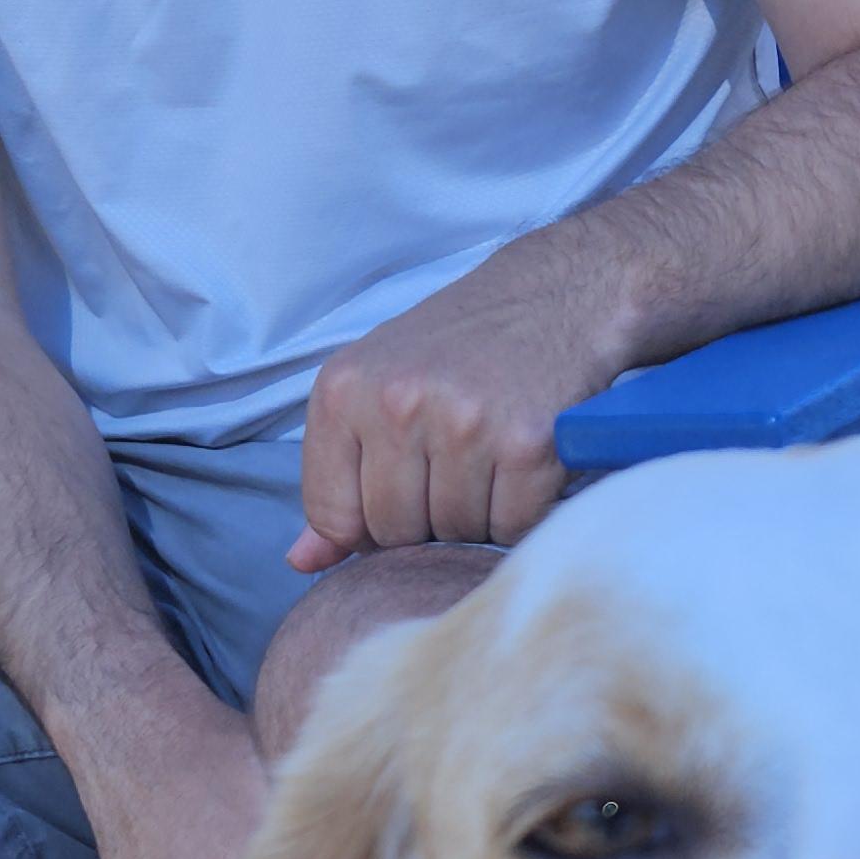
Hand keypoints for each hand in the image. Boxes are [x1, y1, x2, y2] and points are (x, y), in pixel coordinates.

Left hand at [287, 227, 643, 568]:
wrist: (556, 297)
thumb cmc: (459, 347)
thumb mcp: (376, 388)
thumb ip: (335, 473)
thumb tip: (304, 561)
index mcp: (344, 389)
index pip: (333, 513)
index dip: (367, 523)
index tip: (401, 490)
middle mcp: (397, 403)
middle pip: (394, 532)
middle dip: (426, 519)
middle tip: (454, 468)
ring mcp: (463, 424)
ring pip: (454, 533)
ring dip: (477, 515)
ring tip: (491, 461)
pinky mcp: (526, 445)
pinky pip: (511, 527)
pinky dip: (523, 512)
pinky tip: (524, 469)